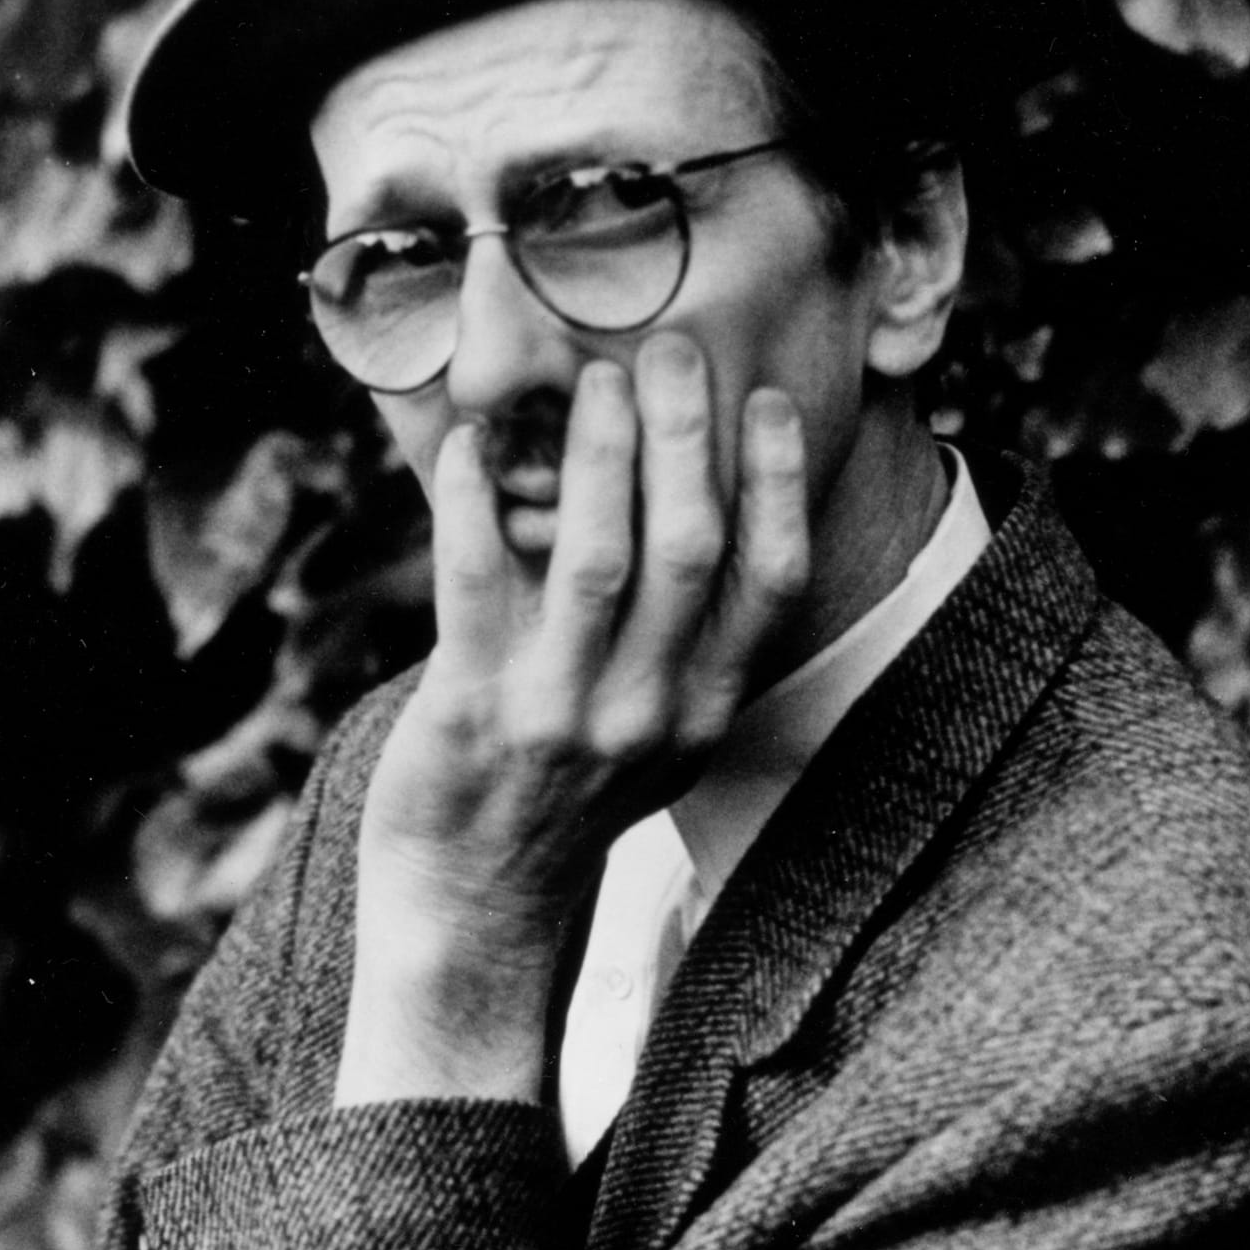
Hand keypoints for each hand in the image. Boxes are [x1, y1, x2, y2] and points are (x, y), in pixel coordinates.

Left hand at [335, 334, 809, 1106]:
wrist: (477, 902)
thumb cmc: (562, 797)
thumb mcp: (656, 734)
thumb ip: (685, 643)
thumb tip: (691, 504)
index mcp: (704, 709)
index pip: (770, 580)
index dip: (776, 480)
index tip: (763, 399)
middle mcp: (648, 712)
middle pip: (691, 545)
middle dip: (686, 432)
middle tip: (672, 348)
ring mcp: (563, 713)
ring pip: (599, 553)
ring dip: (599, 450)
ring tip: (596, 376)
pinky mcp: (476, 709)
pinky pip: (478, 579)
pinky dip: (476, 502)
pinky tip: (474, 444)